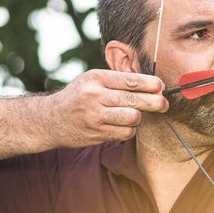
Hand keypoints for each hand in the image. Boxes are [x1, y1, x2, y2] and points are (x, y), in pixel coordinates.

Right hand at [46, 70, 167, 146]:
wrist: (49, 119)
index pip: (131, 80)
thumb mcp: (92, 80)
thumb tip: (153, 85)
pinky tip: (121, 125)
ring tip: (133, 114)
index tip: (161, 87)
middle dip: (155, 102)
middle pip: (135, 100)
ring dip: (138, 117)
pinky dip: (128, 130)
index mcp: (96, 78)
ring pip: (133, 118)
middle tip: (164, 104)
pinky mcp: (96, 133)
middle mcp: (95, 96)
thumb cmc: (78, 96)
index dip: (151, 84)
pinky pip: (125, 133)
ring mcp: (95, 116)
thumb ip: (118, 81)